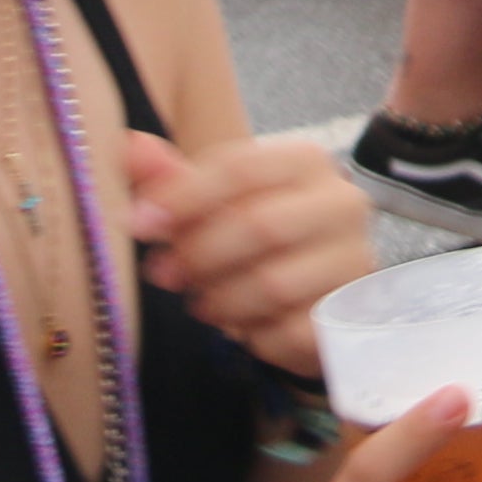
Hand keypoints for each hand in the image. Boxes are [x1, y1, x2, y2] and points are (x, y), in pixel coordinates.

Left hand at [128, 127, 375, 373]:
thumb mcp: (216, 205)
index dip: (182, 196)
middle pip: (258, 224)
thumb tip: (127, 146)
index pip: (241, 166)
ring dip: (220, 300)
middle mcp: (343, 203)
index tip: (138, 224)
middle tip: (162, 273)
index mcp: (307, 162)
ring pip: (272, 284)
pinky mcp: (352, 316)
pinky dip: (253, 335)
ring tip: (201, 301)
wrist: (318, 297)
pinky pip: (288, 331)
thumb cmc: (258, 241)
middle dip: (198, 254)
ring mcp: (354, 260)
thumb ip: (173, 178)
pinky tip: (244, 328)